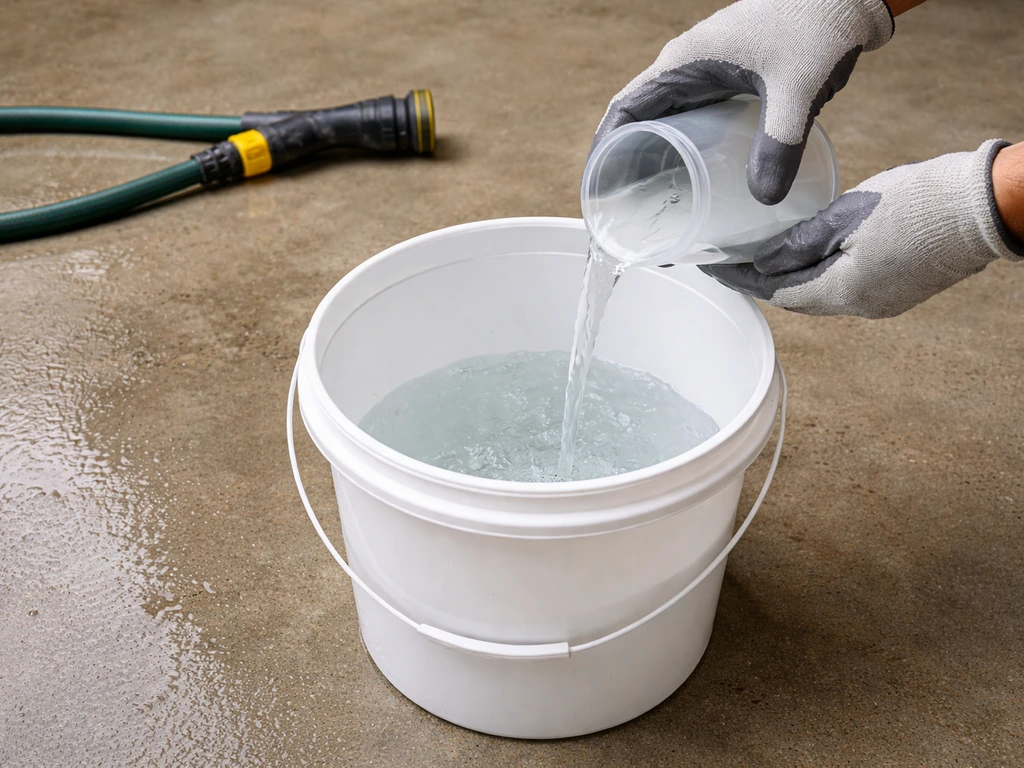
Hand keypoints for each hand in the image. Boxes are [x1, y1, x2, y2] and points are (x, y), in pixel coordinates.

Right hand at [593, 0, 893, 204]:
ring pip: (665, 121)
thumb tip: (765, 201)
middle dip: (626, 164)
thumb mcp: (796, 90)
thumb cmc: (816, 28)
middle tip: (627, 212)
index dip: (604, 151)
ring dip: (654, 158)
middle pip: (638, 120)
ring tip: (655, 205)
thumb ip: (779, 144)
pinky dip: (683, 149)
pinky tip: (694, 181)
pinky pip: (692, 119)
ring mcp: (708, 73)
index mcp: (683, 63)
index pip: (624, 110)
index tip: (597, 191)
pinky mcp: (730, 81)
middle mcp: (686, 67)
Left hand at [700, 141, 1023, 317]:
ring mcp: (884, 303)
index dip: (741, 280)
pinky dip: (819, 276)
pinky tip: (809, 258)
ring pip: (821, 296)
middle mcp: (861, 308)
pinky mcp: (899, 291)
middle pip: (796, 300)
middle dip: (761, 282)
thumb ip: (801, 242)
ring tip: (762, 259)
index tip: (712, 266)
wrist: (986, 206)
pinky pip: (845, 289)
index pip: (776, 293)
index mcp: (844, 292)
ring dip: (790, 280)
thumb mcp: (848, 214)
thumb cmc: (919, 202)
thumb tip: (763, 263)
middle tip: (730, 262)